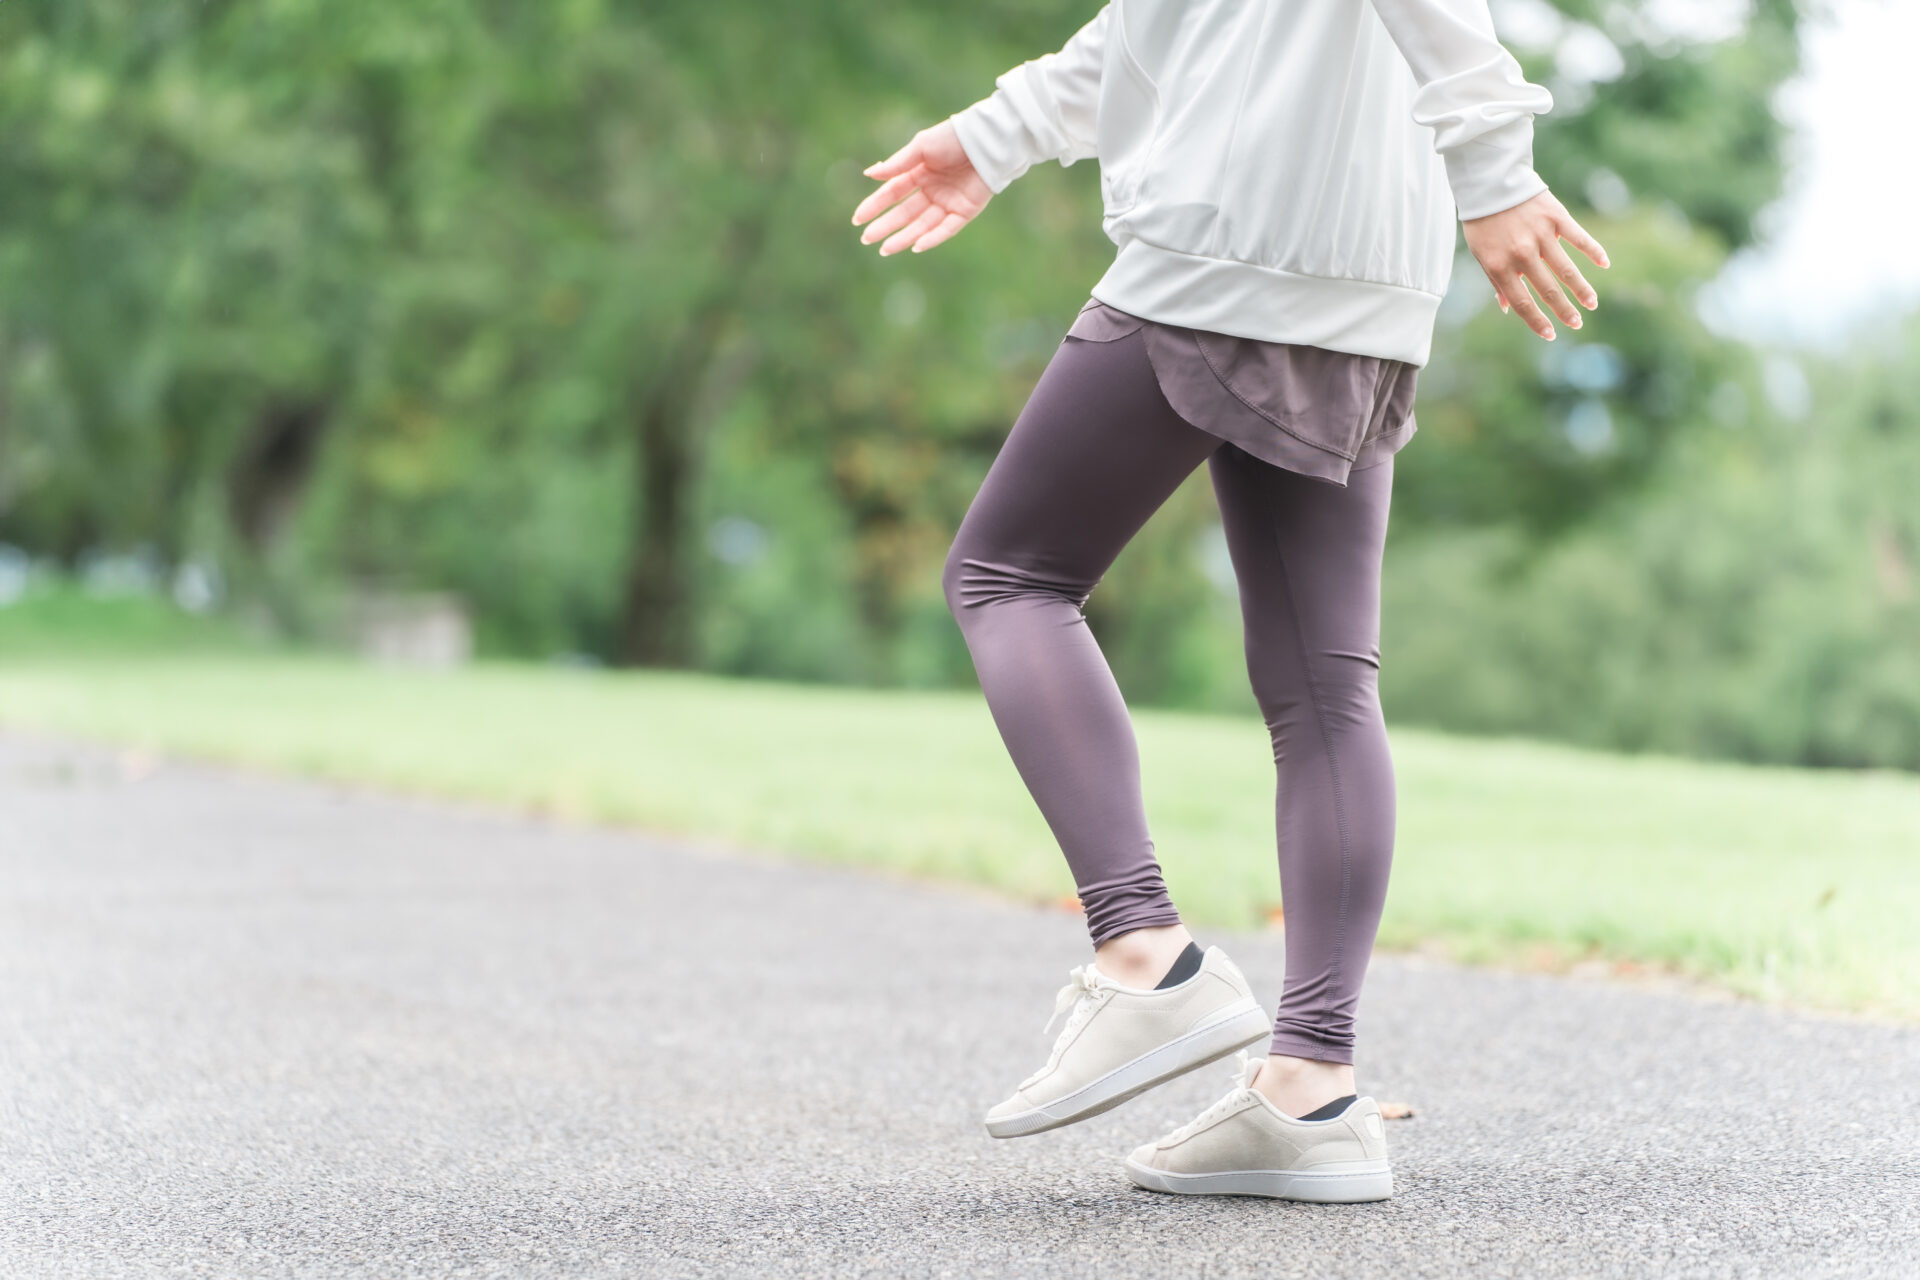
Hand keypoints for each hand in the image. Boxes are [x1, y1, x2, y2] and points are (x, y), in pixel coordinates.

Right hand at [851, 120, 991, 255]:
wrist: (987, 139)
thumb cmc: (953, 137)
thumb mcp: (921, 147)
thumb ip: (897, 164)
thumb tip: (869, 174)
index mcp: (920, 173)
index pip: (892, 193)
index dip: (875, 206)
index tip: (858, 219)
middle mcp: (932, 190)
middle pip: (904, 213)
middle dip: (885, 226)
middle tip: (866, 239)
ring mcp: (948, 202)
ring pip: (922, 225)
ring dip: (903, 237)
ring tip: (885, 249)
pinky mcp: (965, 211)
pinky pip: (946, 229)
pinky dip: (932, 238)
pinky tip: (916, 246)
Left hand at [1461, 189, 1609, 340]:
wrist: (1489, 182)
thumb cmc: (1483, 222)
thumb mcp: (1480, 254)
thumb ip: (1496, 280)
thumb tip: (1506, 308)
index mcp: (1499, 266)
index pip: (1521, 302)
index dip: (1536, 321)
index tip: (1550, 334)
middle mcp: (1521, 254)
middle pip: (1547, 290)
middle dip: (1564, 311)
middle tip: (1577, 324)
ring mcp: (1540, 236)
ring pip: (1566, 270)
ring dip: (1581, 289)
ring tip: (1591, 304)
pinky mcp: (1555, 217)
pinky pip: (1578, 238)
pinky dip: (1593, 251)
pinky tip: (1604, 264)